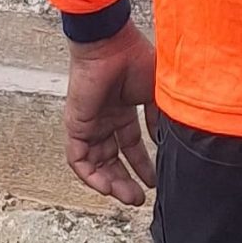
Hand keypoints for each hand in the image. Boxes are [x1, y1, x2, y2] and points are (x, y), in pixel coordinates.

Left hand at [64, 22, 160, 204]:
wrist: (111, 44)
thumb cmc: (136, 58)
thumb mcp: (158, 94)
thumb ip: (160, 119)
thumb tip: (166, 142)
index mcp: (124, 109)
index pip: (131, 145)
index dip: (143, 164)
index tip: (156, 180)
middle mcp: (105, 119)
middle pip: (113, 158)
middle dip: (127, 180)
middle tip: (140, 198)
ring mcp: (90, 123)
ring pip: (97, 163)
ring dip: (112, 182)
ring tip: (129, 197)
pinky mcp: (76, 125)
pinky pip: (78, 159)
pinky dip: (91, 175)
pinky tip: (108, 187)